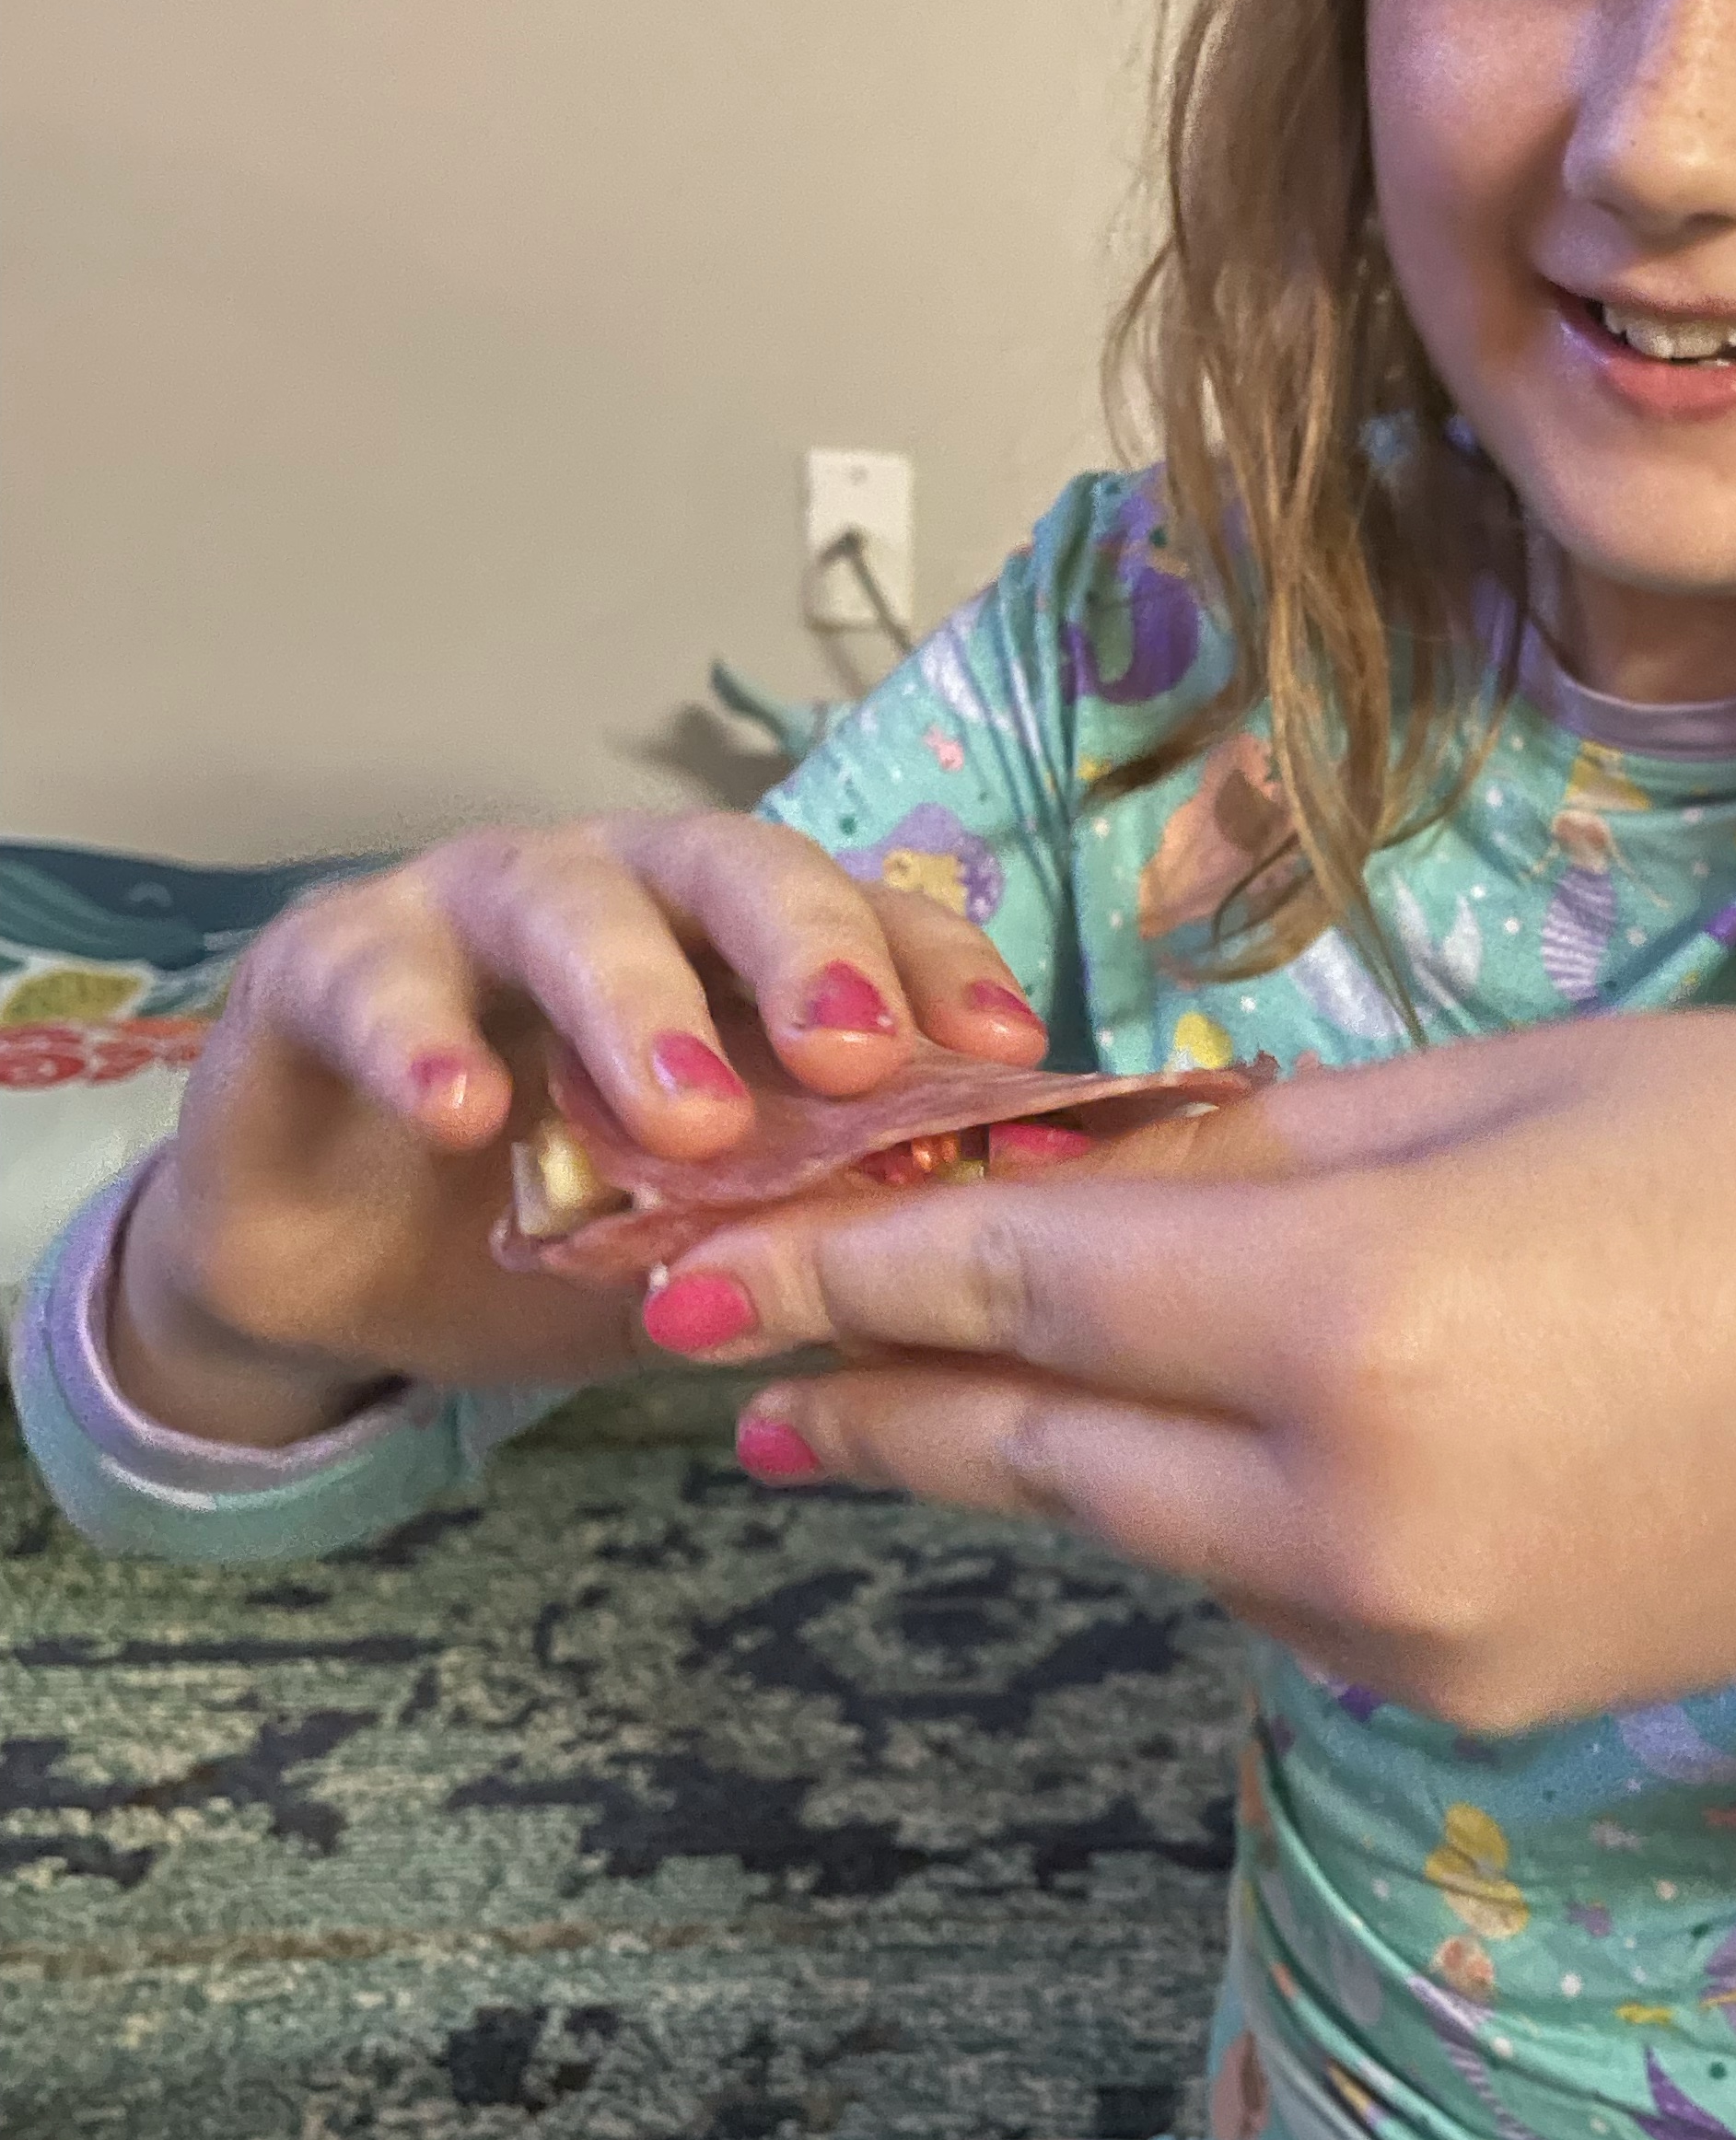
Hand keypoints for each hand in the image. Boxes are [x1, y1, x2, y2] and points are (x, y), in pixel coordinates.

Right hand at [112, 811, 1049, 1446]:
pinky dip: (422, 1042)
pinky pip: (376, 980)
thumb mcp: (709, 1243)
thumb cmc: (554, 1225)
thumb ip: (817, 1227)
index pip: (864, 919)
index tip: (1007, 1054)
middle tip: (856, 1056)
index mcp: (733, 943)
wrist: (337, 1271)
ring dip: (638, 1006)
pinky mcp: (324, 962)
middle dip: (806, 951)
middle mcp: (620, 891)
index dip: (938, 972)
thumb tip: (973, 1253)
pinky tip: (465, 1114)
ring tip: (687, 1123)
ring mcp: (468, 909)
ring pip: (568, 909)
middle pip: (733, 869)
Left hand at [642, 1008, 1735, 1759]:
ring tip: (875, 1386)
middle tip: (707, 1343)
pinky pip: (1268, 1586)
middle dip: (860, 1386)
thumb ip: (1261, 1148)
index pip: (1015, 1291)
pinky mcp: (1476, 1699)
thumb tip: (1070, 1167)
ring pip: (1141, 1528)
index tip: (684, 1248)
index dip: (832, 1258)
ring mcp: (1415, 1640)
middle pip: (1033, 1447)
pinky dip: (1175, 1503)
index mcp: (1359, 1323)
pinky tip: (1134, 1439)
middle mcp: (1354, 1520)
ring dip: (1008, 1451)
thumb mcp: (1518, 1085)